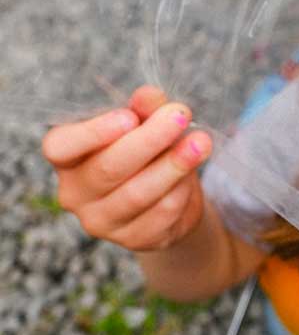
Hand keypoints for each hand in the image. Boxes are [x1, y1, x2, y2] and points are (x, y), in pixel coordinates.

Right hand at [42, 86, 211, 251]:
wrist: (169, 198)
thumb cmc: (148, 153)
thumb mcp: (146, 124)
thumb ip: (145, 109)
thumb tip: (148, 95)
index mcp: (69, 158)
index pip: (60, 147)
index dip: (93, 133)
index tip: (129, 116)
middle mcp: (76, 193)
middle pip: (108, 168)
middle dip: (149, 140)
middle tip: (181, 115)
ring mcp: (101, 221)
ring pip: (137, 193)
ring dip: (174, 165)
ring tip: (201, 142)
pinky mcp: (133, 239)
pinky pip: (160, 214)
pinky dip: (181, 190)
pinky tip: (193, 175)